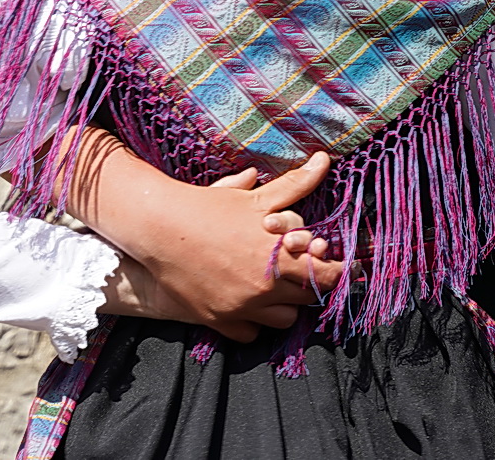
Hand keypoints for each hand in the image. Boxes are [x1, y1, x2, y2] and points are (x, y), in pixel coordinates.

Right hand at [68, 130, 346, 341]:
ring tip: (273, 284)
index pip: (328, 275)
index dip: (334, 269)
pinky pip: (251, 334)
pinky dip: (253, 322)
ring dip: (284, 305)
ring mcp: (242, 308)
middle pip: (308, 299)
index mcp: (279, 257)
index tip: (328, 261)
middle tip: (295, 267)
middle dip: (308, 283)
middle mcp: (265, 287)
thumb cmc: (210, 208)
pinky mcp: (219, 320)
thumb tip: (325, 159)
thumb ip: (296, 184)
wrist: (160, 228)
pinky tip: (247, 301)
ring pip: (284, 321)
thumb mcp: (257, 198)